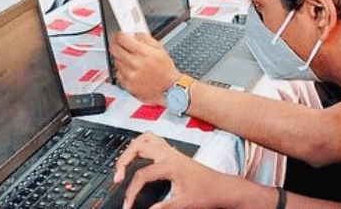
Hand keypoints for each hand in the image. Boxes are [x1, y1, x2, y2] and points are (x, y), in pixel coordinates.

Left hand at [111, 33, 179, 104]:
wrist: (169, 89)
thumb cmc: (166, 70)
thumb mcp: (160, 48)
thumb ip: (144, 38)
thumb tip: (133, 34)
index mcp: (143, 52)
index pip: (122, 39)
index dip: (120, 35)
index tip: (121, 36)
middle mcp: (134, 64)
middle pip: (114, 49)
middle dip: (117, 45)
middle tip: (121, 45)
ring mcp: (129, 75)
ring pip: (115, 61)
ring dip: (120, 58)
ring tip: (131, 60)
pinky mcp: (127, 84)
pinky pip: (117, 73)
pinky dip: (122, 70)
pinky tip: (131, 70)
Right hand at [113, 133, 245, 208]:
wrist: (223, 188)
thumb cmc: (207, 193)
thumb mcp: (183, 204)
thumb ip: (162, 208)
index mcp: (170, 164)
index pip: (141, 175)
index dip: (131, 191)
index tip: (128, 204)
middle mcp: (169, 154)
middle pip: (137, 147)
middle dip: (123, 161)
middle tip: (117, 178)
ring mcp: (172, 151)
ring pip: (145, 138)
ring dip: (131, 148)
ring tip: (124, 163)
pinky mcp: (174, 153)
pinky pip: (154, 140)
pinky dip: (142, 144)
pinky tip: (139, 156)